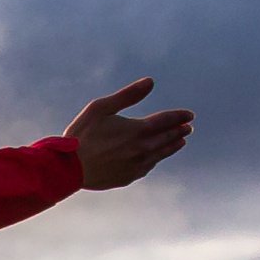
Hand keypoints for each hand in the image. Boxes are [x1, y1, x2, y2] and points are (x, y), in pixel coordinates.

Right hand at [65, 78, 193, 187]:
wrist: (69, 169)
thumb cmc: (82, 135)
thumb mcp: (100, 107)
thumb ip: (128, 95)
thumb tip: (150, 82)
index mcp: (138, 130)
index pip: (167, 121)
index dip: (179, 116)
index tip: (190, 115)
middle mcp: (142, 149)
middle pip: (168, 138)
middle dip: (179, 130)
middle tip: (188, 127)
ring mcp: (137, 165)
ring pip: (161, 154)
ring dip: (172, 146)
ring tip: (180, 141)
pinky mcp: (128, 177)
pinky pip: (148, 167)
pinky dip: (155, 160)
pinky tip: (156, 158)